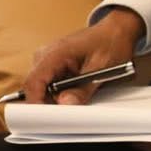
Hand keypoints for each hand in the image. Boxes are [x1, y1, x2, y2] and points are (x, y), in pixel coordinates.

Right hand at [20, 8, 142, 104]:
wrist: (117, 31)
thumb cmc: (111, 43)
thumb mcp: (102, 69)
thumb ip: (83, 88)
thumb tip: (65, 104)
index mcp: (54, 53)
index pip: (33, 83)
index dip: (36, 103)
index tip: (46, 119)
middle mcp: (45, 56)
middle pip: (36, 88)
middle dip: (50, 102)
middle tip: (70, 110)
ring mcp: (47, 60)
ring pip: (44, 88)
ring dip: (59, 96)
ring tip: (81, 92)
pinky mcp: (53, 65)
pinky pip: (51, 84)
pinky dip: (62, 91)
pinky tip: (78, 89)